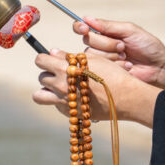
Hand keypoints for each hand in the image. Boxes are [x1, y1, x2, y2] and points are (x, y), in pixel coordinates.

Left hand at [33, 49, 160, 128]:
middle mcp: (61, 85)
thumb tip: (53, 52)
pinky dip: (59, 101)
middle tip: (60, 74)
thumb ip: (70, 56)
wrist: (125, 97)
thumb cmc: (111, 74)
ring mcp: (64, 101)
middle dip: (49, 73)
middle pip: (41, 76)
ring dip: (46, 89)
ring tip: (58, 87)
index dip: (46, 59)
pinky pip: (54, 105)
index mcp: (65, 68)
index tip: (51, 60)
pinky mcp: (70, 112)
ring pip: (39, 95)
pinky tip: (73, 97)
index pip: (41, 60)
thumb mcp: (92, 59)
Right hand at [74, 17, 164, 92]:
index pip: (83, 28)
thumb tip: (87, 18)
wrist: (159, 68)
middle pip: (87, 41)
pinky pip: (100, 68)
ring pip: (92, 55)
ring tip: (126, 57)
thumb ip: (109, 26)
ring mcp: (102, 61)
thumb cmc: (148, 47)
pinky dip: (116, 66)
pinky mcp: (105, 74)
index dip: (80, 27)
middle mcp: (100, 46)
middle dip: (106, 43)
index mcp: (105, 33)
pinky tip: (127, 67)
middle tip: (123, 46)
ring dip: (112, 55)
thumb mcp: (130, 31)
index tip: (85, 28)